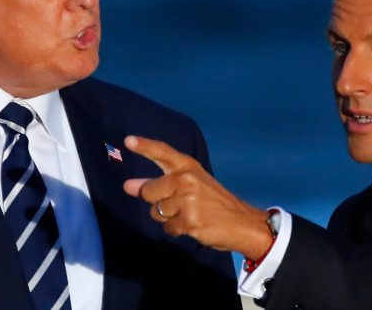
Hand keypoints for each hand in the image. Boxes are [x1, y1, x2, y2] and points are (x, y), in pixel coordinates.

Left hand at [122, 135, 274, 258]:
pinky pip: (167, 228)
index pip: (163, 152)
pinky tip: (192, 226)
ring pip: (156, 212)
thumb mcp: (191, 185)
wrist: (243, 223)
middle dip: (156, 201)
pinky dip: (176, 230)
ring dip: (168, 218)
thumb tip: (128, 185)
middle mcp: (187, 179)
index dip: (144, 146)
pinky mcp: (190, 220)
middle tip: (180, 205)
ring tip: (189, 215)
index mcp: (188, 166)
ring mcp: (188, 199)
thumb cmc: (214, 203)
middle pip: (149, 191)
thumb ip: (159, 183)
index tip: (128, 140)